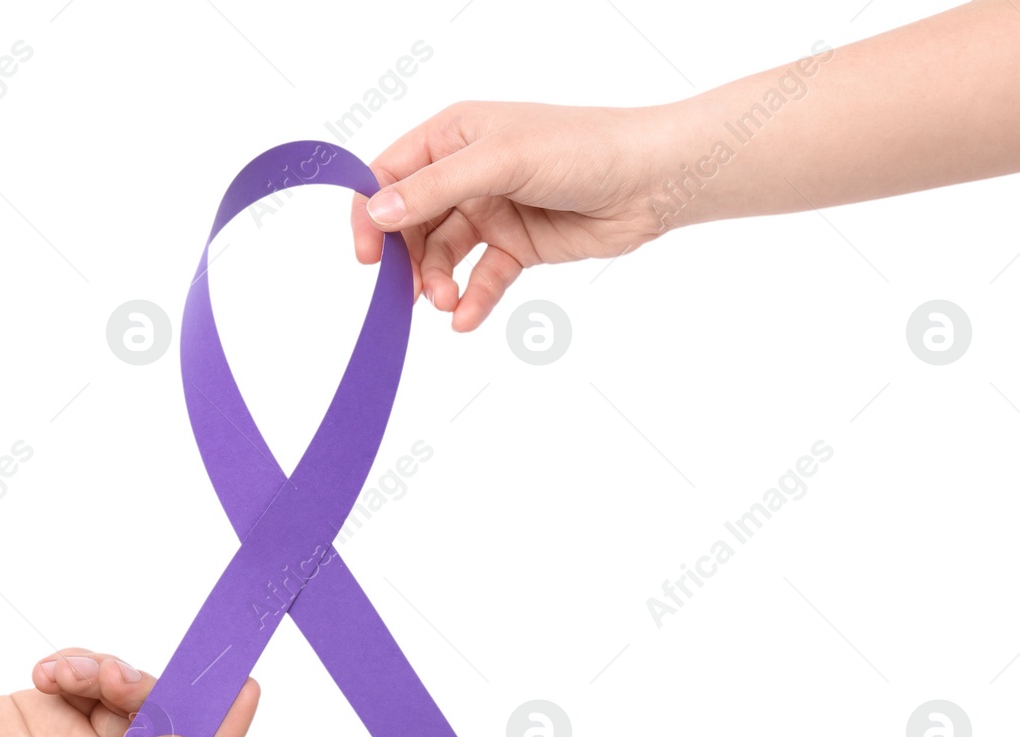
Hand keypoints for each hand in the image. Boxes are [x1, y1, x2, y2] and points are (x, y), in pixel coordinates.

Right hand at [0, 648, 258, 736]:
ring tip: (69, 669)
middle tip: (120, 672)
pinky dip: (78, 665)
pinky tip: (48, 668)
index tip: (245, 692)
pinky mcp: (45, 714)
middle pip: (159, 733)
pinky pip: (89, 679)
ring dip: (107, 674)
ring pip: (126, 699)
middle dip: (150, 695)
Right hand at [350, 102, 670, 330]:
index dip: (372, 213)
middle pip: (412, 222)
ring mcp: (492, 210)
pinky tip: (464, 317)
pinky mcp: (517, 245)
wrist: (651, 180)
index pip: (391, 175)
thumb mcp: (499, 162)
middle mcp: (467, 172)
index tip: (367, 256)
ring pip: (444, 254)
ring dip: (437, 281)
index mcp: (454, 136)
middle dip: (406, 259)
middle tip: (406, 293)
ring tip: (444, 303)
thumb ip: (435, 189)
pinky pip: (482, 277)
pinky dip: (471, 298)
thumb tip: (377, 212)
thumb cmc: (580, 148)